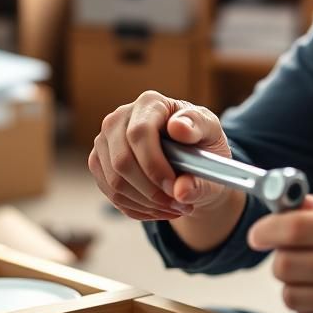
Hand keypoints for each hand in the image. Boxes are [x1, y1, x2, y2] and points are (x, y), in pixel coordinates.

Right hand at [88, 91, 231, 220]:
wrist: (189, 155)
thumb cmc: (202, 142)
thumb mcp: (213, 141)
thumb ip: (205, 162)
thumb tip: (181, 188)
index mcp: (150, 103)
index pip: (139, 133)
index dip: (155, 166)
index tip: (175, 188)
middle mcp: (120, 118)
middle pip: (122, 161)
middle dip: (152, 191)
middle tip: (179, 205)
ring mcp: (104, 140)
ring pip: (114, 183)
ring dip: (147, 203)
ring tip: (175, 208)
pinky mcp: (98, 162)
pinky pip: (111, 194)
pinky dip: (137, 208)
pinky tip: (159, 209)